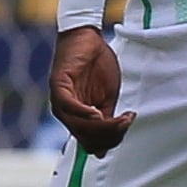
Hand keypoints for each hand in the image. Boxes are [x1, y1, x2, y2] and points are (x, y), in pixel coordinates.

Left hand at [49, 23, 133, 153]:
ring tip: (118, 119)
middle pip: (86, 138)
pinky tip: (98, 113)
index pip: (91, 142)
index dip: (110, 139)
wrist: (88, 37)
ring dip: (100, 127)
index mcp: (78, 118)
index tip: (127, 125)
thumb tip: (105, 149)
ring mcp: (60, 102)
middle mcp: (67, 114)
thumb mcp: (108, 96)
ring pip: (78, 127)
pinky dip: (84, 113)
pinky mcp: (58, 87)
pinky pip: (69, 107)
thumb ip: (107, 119)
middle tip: (126, 121)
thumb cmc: (98, 64)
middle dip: (109, 135)